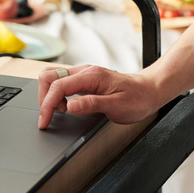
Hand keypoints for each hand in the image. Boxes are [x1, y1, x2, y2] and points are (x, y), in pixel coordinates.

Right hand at [37, 65, 158, 128]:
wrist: (149, 90)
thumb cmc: (137, 98)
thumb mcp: (117, 106)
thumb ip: (92, 104)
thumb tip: (70, 106)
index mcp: (91, 76)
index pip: (58, 86)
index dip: (47, 105)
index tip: (44, 121)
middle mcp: (85, 71)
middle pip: (49, 76)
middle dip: (44, 97)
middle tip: (50, 116)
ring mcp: (84, 74)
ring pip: (53, 77)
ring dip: (50, 95)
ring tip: (60, 111)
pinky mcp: (84, 80)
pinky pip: (62, 82)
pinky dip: (57, 95)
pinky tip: (67, 106)